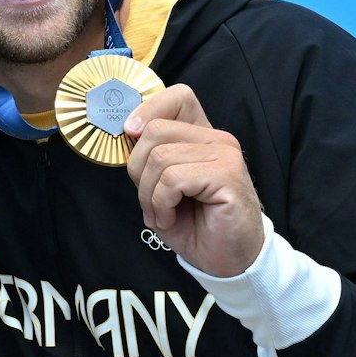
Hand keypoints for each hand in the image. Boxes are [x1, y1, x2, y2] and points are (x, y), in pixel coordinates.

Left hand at [124, 84, 264, 277]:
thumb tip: (128, 131)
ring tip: (163, 213)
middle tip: (151, 200)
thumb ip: (148, 157)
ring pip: (159, 158)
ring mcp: (225, 155)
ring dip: (149, 194)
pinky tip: (172, 218)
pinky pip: (173, 180)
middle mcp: (217, 139)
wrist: (226, 259)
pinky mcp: (227, 176)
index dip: (147, 110)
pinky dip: (161, 204)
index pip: (177, 97)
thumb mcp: (160, 185)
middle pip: (155, 131)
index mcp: (201, 136)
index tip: (130, 135)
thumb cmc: (193, 223)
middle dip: (138, 170)